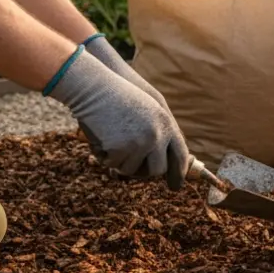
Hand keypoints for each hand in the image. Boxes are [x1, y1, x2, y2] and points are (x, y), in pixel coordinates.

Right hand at [44, 46, 190, 188]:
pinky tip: (100, 138)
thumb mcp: (146, 109)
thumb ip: (156, 130)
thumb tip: (161, 161)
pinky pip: (113, 165)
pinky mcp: (122, 149)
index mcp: (166, 123)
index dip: (178, 172)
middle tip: (130, 165)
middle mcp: (158, 135)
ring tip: (111, 140)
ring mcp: (141, 143)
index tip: (176, 186)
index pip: (180, 154)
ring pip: (132, 170)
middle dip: (143, 172)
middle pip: (157, 170)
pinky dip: (104, 156)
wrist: (94, 87)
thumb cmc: (115, 96)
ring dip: (119, 162)